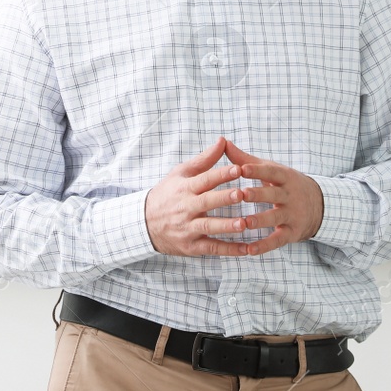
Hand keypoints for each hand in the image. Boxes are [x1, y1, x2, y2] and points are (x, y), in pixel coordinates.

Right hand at [143, 138, 255, 256]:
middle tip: (241, 194)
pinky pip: (211, 248)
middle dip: (224, 198)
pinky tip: (246, 248)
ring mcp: (187, 228)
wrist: (144, 223)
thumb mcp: (181, 173)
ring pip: (208, 226)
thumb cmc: (168, 193)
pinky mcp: (191, 246)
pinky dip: (229, 250)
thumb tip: (223, 141)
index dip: (221, 174)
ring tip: (244, 223)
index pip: (204, 179)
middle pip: (206, 202)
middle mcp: (185, 207)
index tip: (238, 169)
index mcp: (185, 188)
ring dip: (226, 226)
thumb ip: (205, 159)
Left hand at [219, 139, 323, 254]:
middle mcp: (290, 195)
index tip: (242, 168)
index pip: (270, 172)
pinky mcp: (292, 232)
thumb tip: (224, 142)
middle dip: (258, 195)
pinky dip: (265, 246)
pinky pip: (278, 240)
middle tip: (241, 194)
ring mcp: (292, 214)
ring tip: (245, 222)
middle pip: (273, 194)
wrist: (319, 205)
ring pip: (276, 217)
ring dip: (260, 220)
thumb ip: (246, 159)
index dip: (257, 170)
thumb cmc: (285, 184)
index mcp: (284, 177)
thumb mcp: (271, 169)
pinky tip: (250, 250)